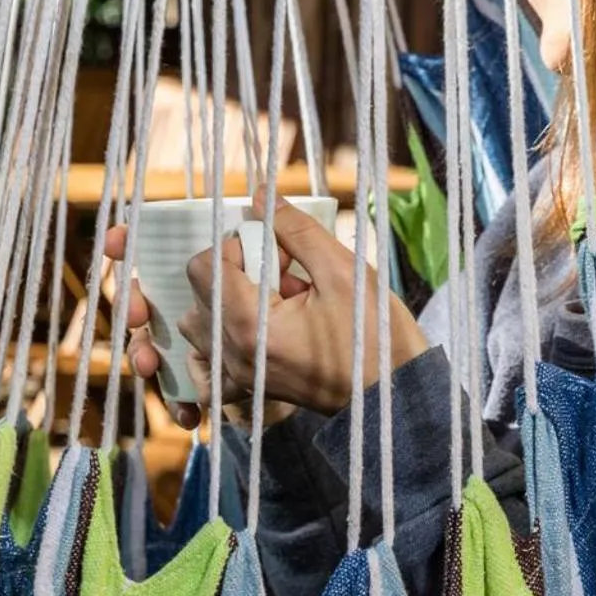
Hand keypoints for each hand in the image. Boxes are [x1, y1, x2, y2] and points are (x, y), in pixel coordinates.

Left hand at [112, 198, 426, 421]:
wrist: (394, 397)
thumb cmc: (374, 338)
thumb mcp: (342, 272)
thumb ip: (296, 231)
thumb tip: (261, 197)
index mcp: (250, 326)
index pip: (204, 267)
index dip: (236, 247)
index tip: (277, 251)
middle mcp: (233, 355)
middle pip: (202, 292)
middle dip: (238, 272)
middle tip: (287, 274)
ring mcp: (238, 376)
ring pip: (202, 323)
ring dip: (231, 301)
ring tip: (278, 302)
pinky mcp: (248, 387)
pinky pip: (212, 356)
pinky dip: (227, 334)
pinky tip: (265, 326)